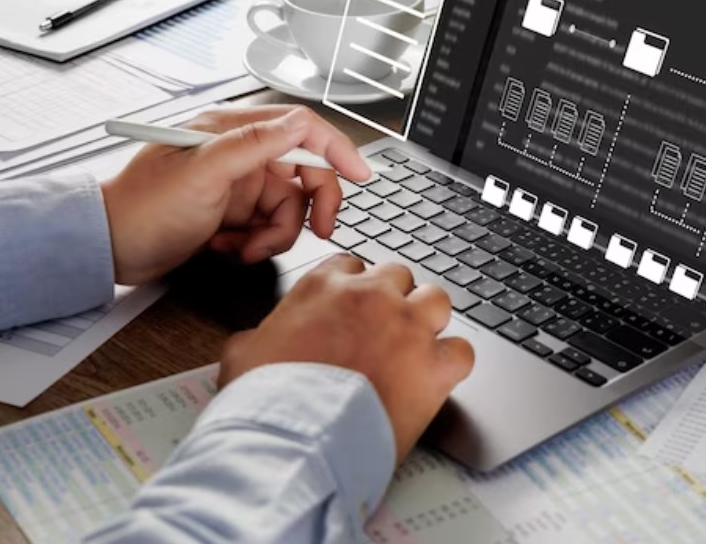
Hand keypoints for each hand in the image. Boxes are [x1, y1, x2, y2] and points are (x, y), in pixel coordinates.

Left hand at [101, 106, 370, 284]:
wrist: (109, 249)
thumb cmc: (141, 207)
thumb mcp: (201, 173)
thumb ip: (253, 144)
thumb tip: (298, 123)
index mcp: (233, 131)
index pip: (301, 127)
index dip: (336, 149)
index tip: (360, 174)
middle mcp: (240, 154)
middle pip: (305, 173)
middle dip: (313, 205)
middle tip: (318, 230)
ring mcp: (238, 186)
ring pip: (290, 208)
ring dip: (276, 234)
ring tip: (244, 246)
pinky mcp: (234, 214)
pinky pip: (269, 229)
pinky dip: (256, 244)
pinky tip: (228, 247)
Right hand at [218, 255, 475, 461]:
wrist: (295, 441)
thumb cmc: (267, 400)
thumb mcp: (243, 354)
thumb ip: (259, 335)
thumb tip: (256, 341)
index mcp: (324, 287)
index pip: (351, 264)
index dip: (354, 289)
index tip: (353, 309)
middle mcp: (370, 297)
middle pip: (397, 277)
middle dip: (393, 300)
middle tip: (384, 330)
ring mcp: (407, 328)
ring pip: (436, 300)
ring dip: (428, 320)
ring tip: (416, 347)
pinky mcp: (434, 365)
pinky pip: (462, 350)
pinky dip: (452, 363)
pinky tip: (437, 376)